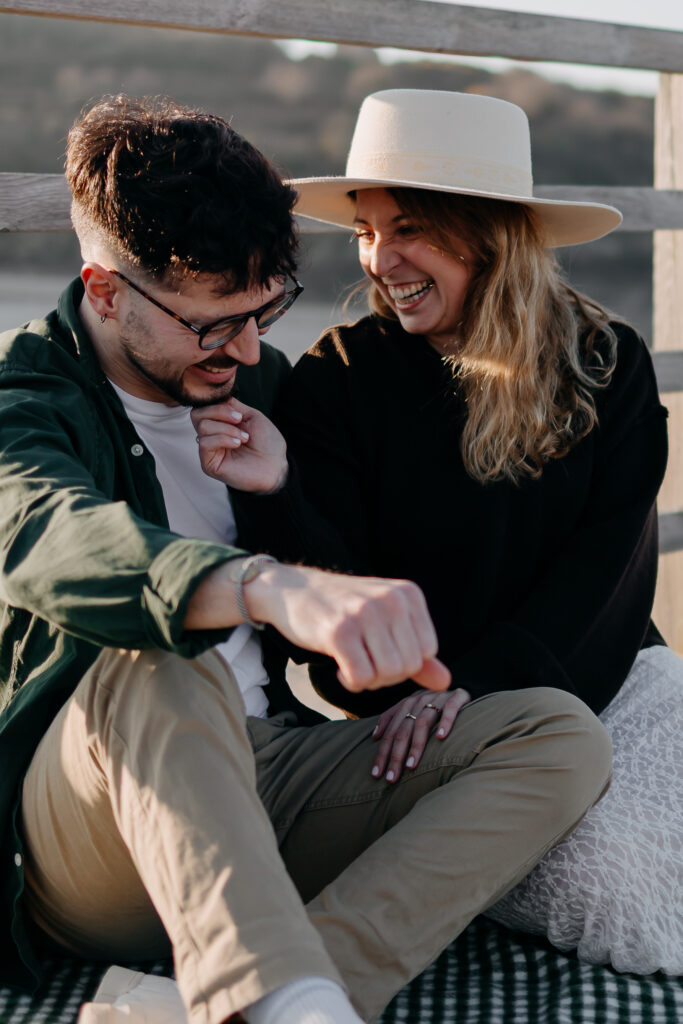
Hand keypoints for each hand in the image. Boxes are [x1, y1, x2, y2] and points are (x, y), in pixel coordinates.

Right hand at [191, 398, 287, 493]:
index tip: (239, 413)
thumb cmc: (267, 443)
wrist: (276, 465)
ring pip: (203, 427)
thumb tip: (215, 397)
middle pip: (197, 415)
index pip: (203, 407)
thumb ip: (231, 405)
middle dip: (220, 413)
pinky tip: (237, 444)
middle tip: (239, 421)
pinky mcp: (208, 464)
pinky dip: (223, 439)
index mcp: (219, 424)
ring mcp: (208, 450)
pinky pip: (205, 443)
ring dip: (227, 428)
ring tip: (244, 438)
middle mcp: (211, 436)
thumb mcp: (250, 415)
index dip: (218, 405)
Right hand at [245, 562, 450, 693]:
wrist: (294, 590)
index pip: (428, 651)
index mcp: (408, 594)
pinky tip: (340, 668)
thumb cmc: (344, 609)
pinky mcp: (339, 632)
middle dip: (387, 676)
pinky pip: (361, 678)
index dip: (405, 663)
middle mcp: (390, 600)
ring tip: (354, 663)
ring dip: (370, 680)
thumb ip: (417, 652)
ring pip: (388, 674)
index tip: (381, 653)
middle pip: (409, 666)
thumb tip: (446, 683)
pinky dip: (352, 683)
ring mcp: (364, 614)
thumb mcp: (386, 621)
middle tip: (365, 662)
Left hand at [370, 688, 470, 782]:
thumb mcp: (415, 710)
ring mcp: (438, 698)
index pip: (391, 731)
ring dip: (416, 745)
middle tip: (391, 777)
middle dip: (395, 755)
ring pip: (423, 722)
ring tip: (410, 766)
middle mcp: (420, 699)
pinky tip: (441, 738)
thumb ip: (394, 720)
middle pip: (403, 729)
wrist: (464, 692)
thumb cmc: (437, 707)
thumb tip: (376, 735)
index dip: (382, 752)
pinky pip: (450, 709)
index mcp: (407, 704)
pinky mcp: (457, 697)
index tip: (376, 774)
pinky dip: (445, 722)